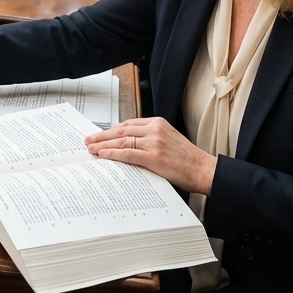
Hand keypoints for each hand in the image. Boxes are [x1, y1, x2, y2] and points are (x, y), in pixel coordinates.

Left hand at [85, 117, 216, 194]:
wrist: (203, 169)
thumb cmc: (187, 159)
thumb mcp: (169, 140)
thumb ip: (150, 139)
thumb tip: (127, 146)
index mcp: (158, 123)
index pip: (128, 124)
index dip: (111, 130)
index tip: (100, 134)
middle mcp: (155, 129)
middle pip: (121, 130)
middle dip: (102, 135)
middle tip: (89, 140)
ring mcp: (154, 142)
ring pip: (122, 140)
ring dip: (103, 145)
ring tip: (91, 149)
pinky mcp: (154, 157)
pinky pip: (128, 153)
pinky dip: (113, 153)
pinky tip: (104, 155)